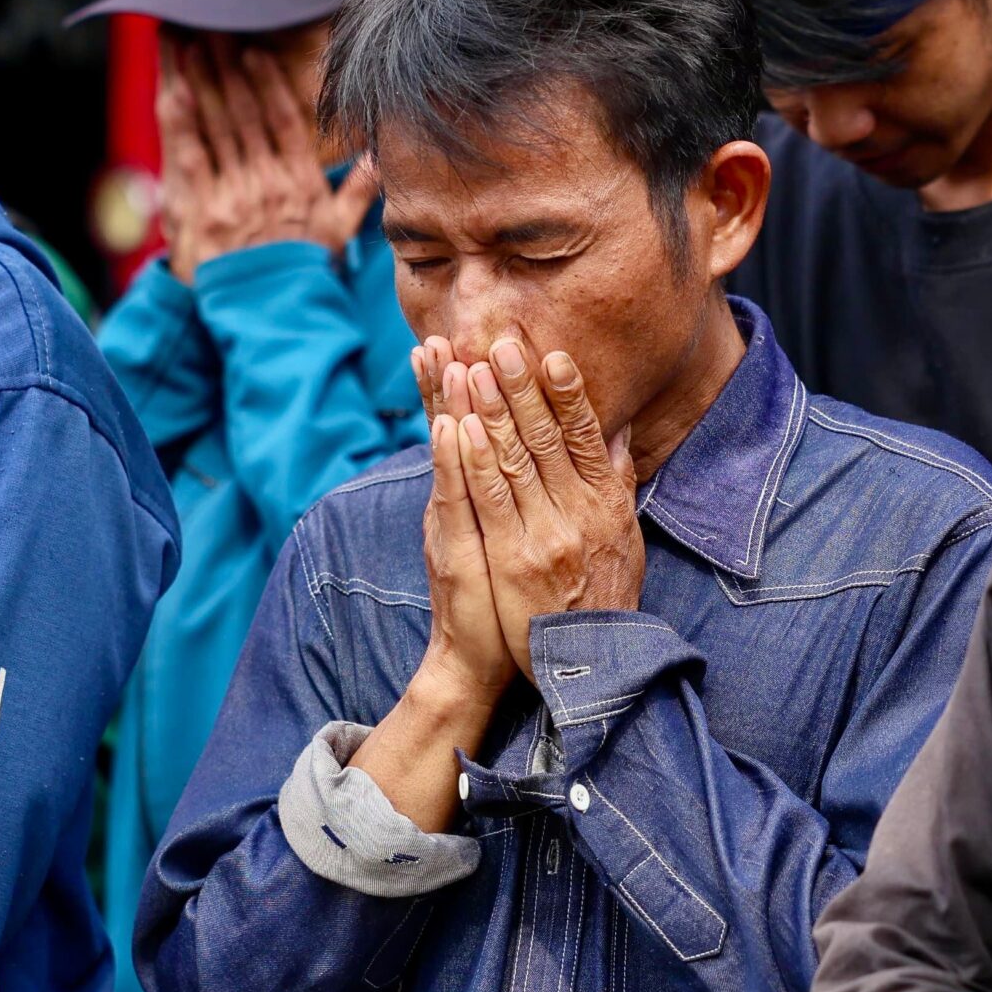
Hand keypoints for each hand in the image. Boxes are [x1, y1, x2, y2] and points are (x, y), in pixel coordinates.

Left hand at [157, 39, 366, 281]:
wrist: (273, 317)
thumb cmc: (304, 274)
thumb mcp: (339, 234)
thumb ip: (359, 192)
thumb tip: (380, 158)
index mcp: (300, 182)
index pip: (285, 122)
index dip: (267, 85)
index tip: (253, 53)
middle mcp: (268, 182)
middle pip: (246, 114)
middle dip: (227, 69)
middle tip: (212, 32)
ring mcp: (235, 194)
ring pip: (217, 126)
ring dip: (202, 82)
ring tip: (190, 46)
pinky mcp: (204, 209)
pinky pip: (191, 155)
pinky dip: (182, 121)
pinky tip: (175, 90)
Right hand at [410, 339, 515, 705]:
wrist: (477, 660)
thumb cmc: (505, 599)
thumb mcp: (507, 538)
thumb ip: (518, 493)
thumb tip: (549, 448)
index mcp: (472, 497)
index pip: (464, 428)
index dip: (456, 386)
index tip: (453, 340)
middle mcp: (456, 504)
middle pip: (452, 428)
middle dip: (447, 380)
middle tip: (441, 332)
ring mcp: (453, 523)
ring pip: (450, 453)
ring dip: (445, 403)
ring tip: (442, 358)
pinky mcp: (456, 549)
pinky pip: (455, 497)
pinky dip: (451, 460)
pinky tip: (451, 426)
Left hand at [450, 338, 643, 673]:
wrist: (586, 664)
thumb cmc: (603, 598)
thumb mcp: (625, 538)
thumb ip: (616, 484)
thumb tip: (615, 433)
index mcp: (606, 504)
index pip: (586, 436)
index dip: (569, 394)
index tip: (553, 356)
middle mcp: (579, 514)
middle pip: (546, 438)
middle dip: (521, 387)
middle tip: (501, 342)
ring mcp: (544, 536)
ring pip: (513, 459)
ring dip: (490, 409)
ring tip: (473, 367)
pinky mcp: (512, 558)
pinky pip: (488, 499)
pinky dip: (472, 458)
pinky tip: (457, 426)